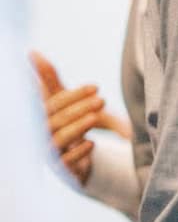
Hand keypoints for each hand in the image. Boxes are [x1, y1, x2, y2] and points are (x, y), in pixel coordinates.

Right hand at [30, 52, 107, 184]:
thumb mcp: (62, 100)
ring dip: (77, 127)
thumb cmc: (65, 122)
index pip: (53, 103)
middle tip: (101, 100)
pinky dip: (77, 152)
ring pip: (58, 139)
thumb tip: (31, 52)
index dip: (72, 95)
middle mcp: (41, 133)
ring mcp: (49, 151)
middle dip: (78, 108)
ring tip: (95, 117)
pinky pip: (64, 162)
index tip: (96, 87)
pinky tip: (91, 144)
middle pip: (56, 119)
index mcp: (42, 115)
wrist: (75, 158)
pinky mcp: (60, 168)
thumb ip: (48, 79)